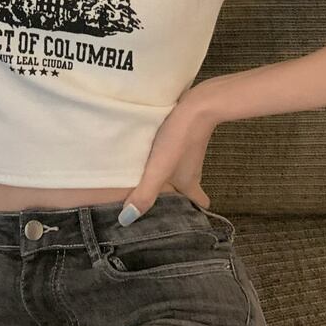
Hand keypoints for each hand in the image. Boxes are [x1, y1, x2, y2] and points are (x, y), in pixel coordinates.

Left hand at [116, 89, 216, 225]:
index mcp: (189, 183)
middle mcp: (191, 170)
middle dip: (176, 198)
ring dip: (167, 178)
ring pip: (179, 171)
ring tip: (145, 181)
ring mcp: (188, 152)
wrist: (196, 104)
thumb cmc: (179, 139)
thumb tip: (126, 221)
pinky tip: (147, 155)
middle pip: (187, 189)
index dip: (193, 214)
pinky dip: (164, 160)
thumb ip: (144, 193)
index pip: (199, 204)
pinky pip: (173, 154)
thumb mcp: (159, 169)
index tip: (182, 220)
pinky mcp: (182, 136)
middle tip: (158, 204)